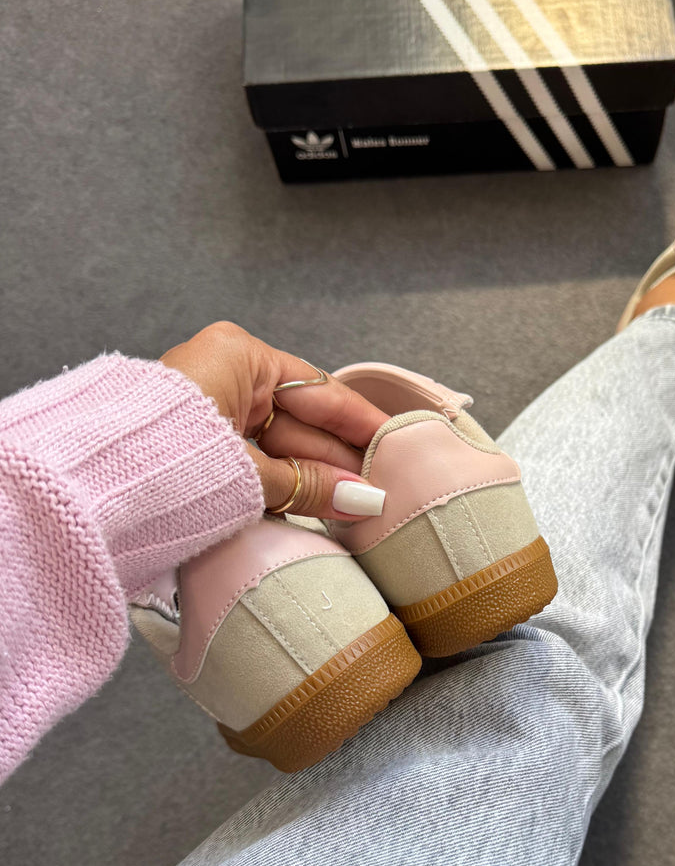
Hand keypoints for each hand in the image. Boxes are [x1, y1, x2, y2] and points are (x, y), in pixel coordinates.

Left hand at [160, 322, 389, 519]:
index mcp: (239, 357)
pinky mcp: (195, 443)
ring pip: (278, 444)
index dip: (359, 422)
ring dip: (313, 478)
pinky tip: (315, 505)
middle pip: (301, 420)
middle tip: (378, 490)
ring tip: (355, 508)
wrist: (93, 483)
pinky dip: (281, 483)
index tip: (391, 444)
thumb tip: (361, 500)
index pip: (319, 390)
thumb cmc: (167, 456)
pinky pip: (253, 459)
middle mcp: (224, 376)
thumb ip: (309, 486)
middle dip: (338, 460)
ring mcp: (209, 411)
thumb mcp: (251, 471)